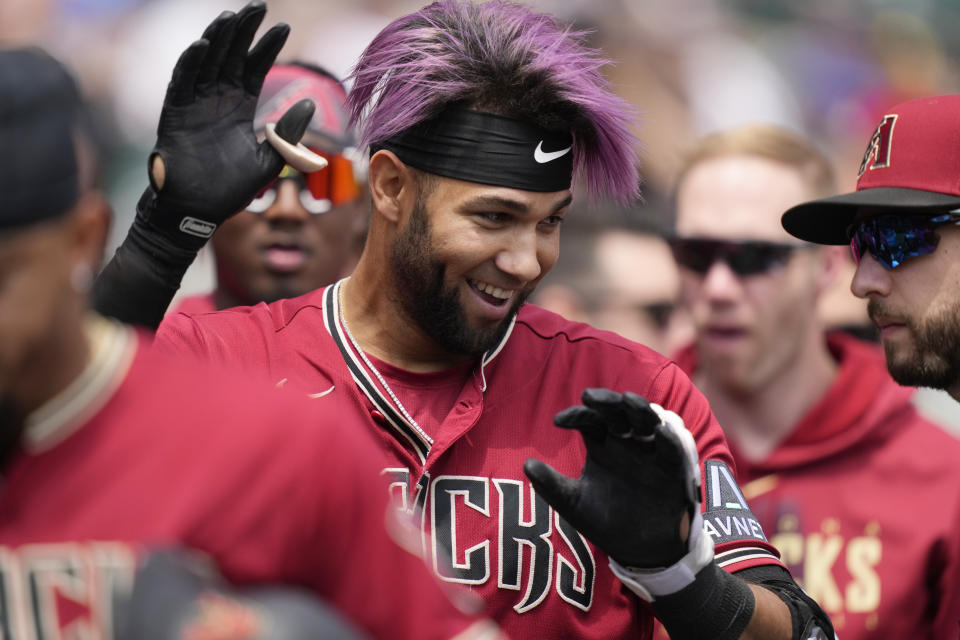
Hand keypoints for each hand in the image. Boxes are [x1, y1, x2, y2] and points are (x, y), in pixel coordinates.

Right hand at [141, 1, 314, 246]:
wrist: (198, 211)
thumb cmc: (231, 189)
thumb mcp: (269, 160)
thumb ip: (288, 133)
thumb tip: (310, 102)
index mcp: (239, 108)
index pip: (253, 69)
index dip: (266, 47)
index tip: (283, 28)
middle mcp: (216, 100)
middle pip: (231, 56)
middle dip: (243, 31)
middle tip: (258, 6)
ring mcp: (194, 105)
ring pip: (206, 63)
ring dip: (217, 40)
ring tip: (231, 17)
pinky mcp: (174, 114)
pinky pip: (181, 84)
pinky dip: (190, 64)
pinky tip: (202, 45)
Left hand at [524, 388, 701, 568]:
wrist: (641, 551)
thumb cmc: (607, 522)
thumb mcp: (575, 504)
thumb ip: (552, 486)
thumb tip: (525, 465)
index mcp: (602, 444)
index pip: (589, 420)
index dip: (576, 415)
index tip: (558, 421)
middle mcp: (626, 441)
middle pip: (617, 411)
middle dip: (606, 401)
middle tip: (590, 396)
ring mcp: (651, 451)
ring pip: (646, 420)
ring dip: (638, 408)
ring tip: (628, 401)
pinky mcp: (673, 466)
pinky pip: (672, 447)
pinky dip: (668, 437)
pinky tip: (659, 430)